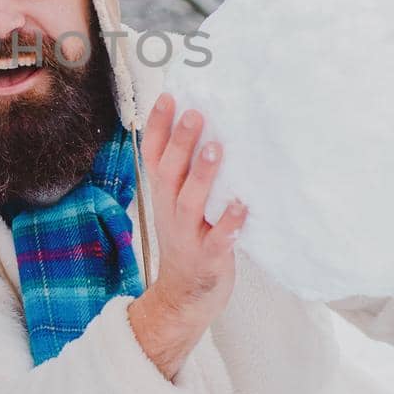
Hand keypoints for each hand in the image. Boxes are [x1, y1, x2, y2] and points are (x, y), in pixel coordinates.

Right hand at [127, 93, 246, 377]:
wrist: (184, 296)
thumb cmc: (189, 239)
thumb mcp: (177, 202)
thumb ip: (185, 170)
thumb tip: (205, 124)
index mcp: (162, 194)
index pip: (151, 154)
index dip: (156, 126)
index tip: (168, 97)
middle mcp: (170, 210)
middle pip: (168, 172)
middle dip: (180, 142)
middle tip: (195, 113)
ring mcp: (187, 235)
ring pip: (190, 202)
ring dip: (202, 175)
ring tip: (215, 148)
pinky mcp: (208, 258)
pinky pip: (218, 239)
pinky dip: (229, 223)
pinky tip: (242, 205)